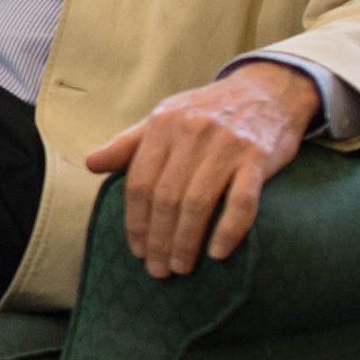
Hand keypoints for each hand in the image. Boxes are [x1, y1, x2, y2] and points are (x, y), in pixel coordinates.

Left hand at [82, 61, 318, 277]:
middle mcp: (192, 132)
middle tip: (157, 269)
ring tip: (181, 267)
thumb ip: (129, 143)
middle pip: (165, 197)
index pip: (139, 182)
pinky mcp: (258, 157)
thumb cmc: (208, 111)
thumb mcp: (165, 117)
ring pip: (198, 203)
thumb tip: (90, 164)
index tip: (137, 250)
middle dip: (158, 240)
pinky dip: (228, 230)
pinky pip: (241, 201)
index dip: (135, 221)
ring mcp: (227, 145)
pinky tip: (217, 253)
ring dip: (186, 242)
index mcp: (163, 123)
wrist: (268, 89)